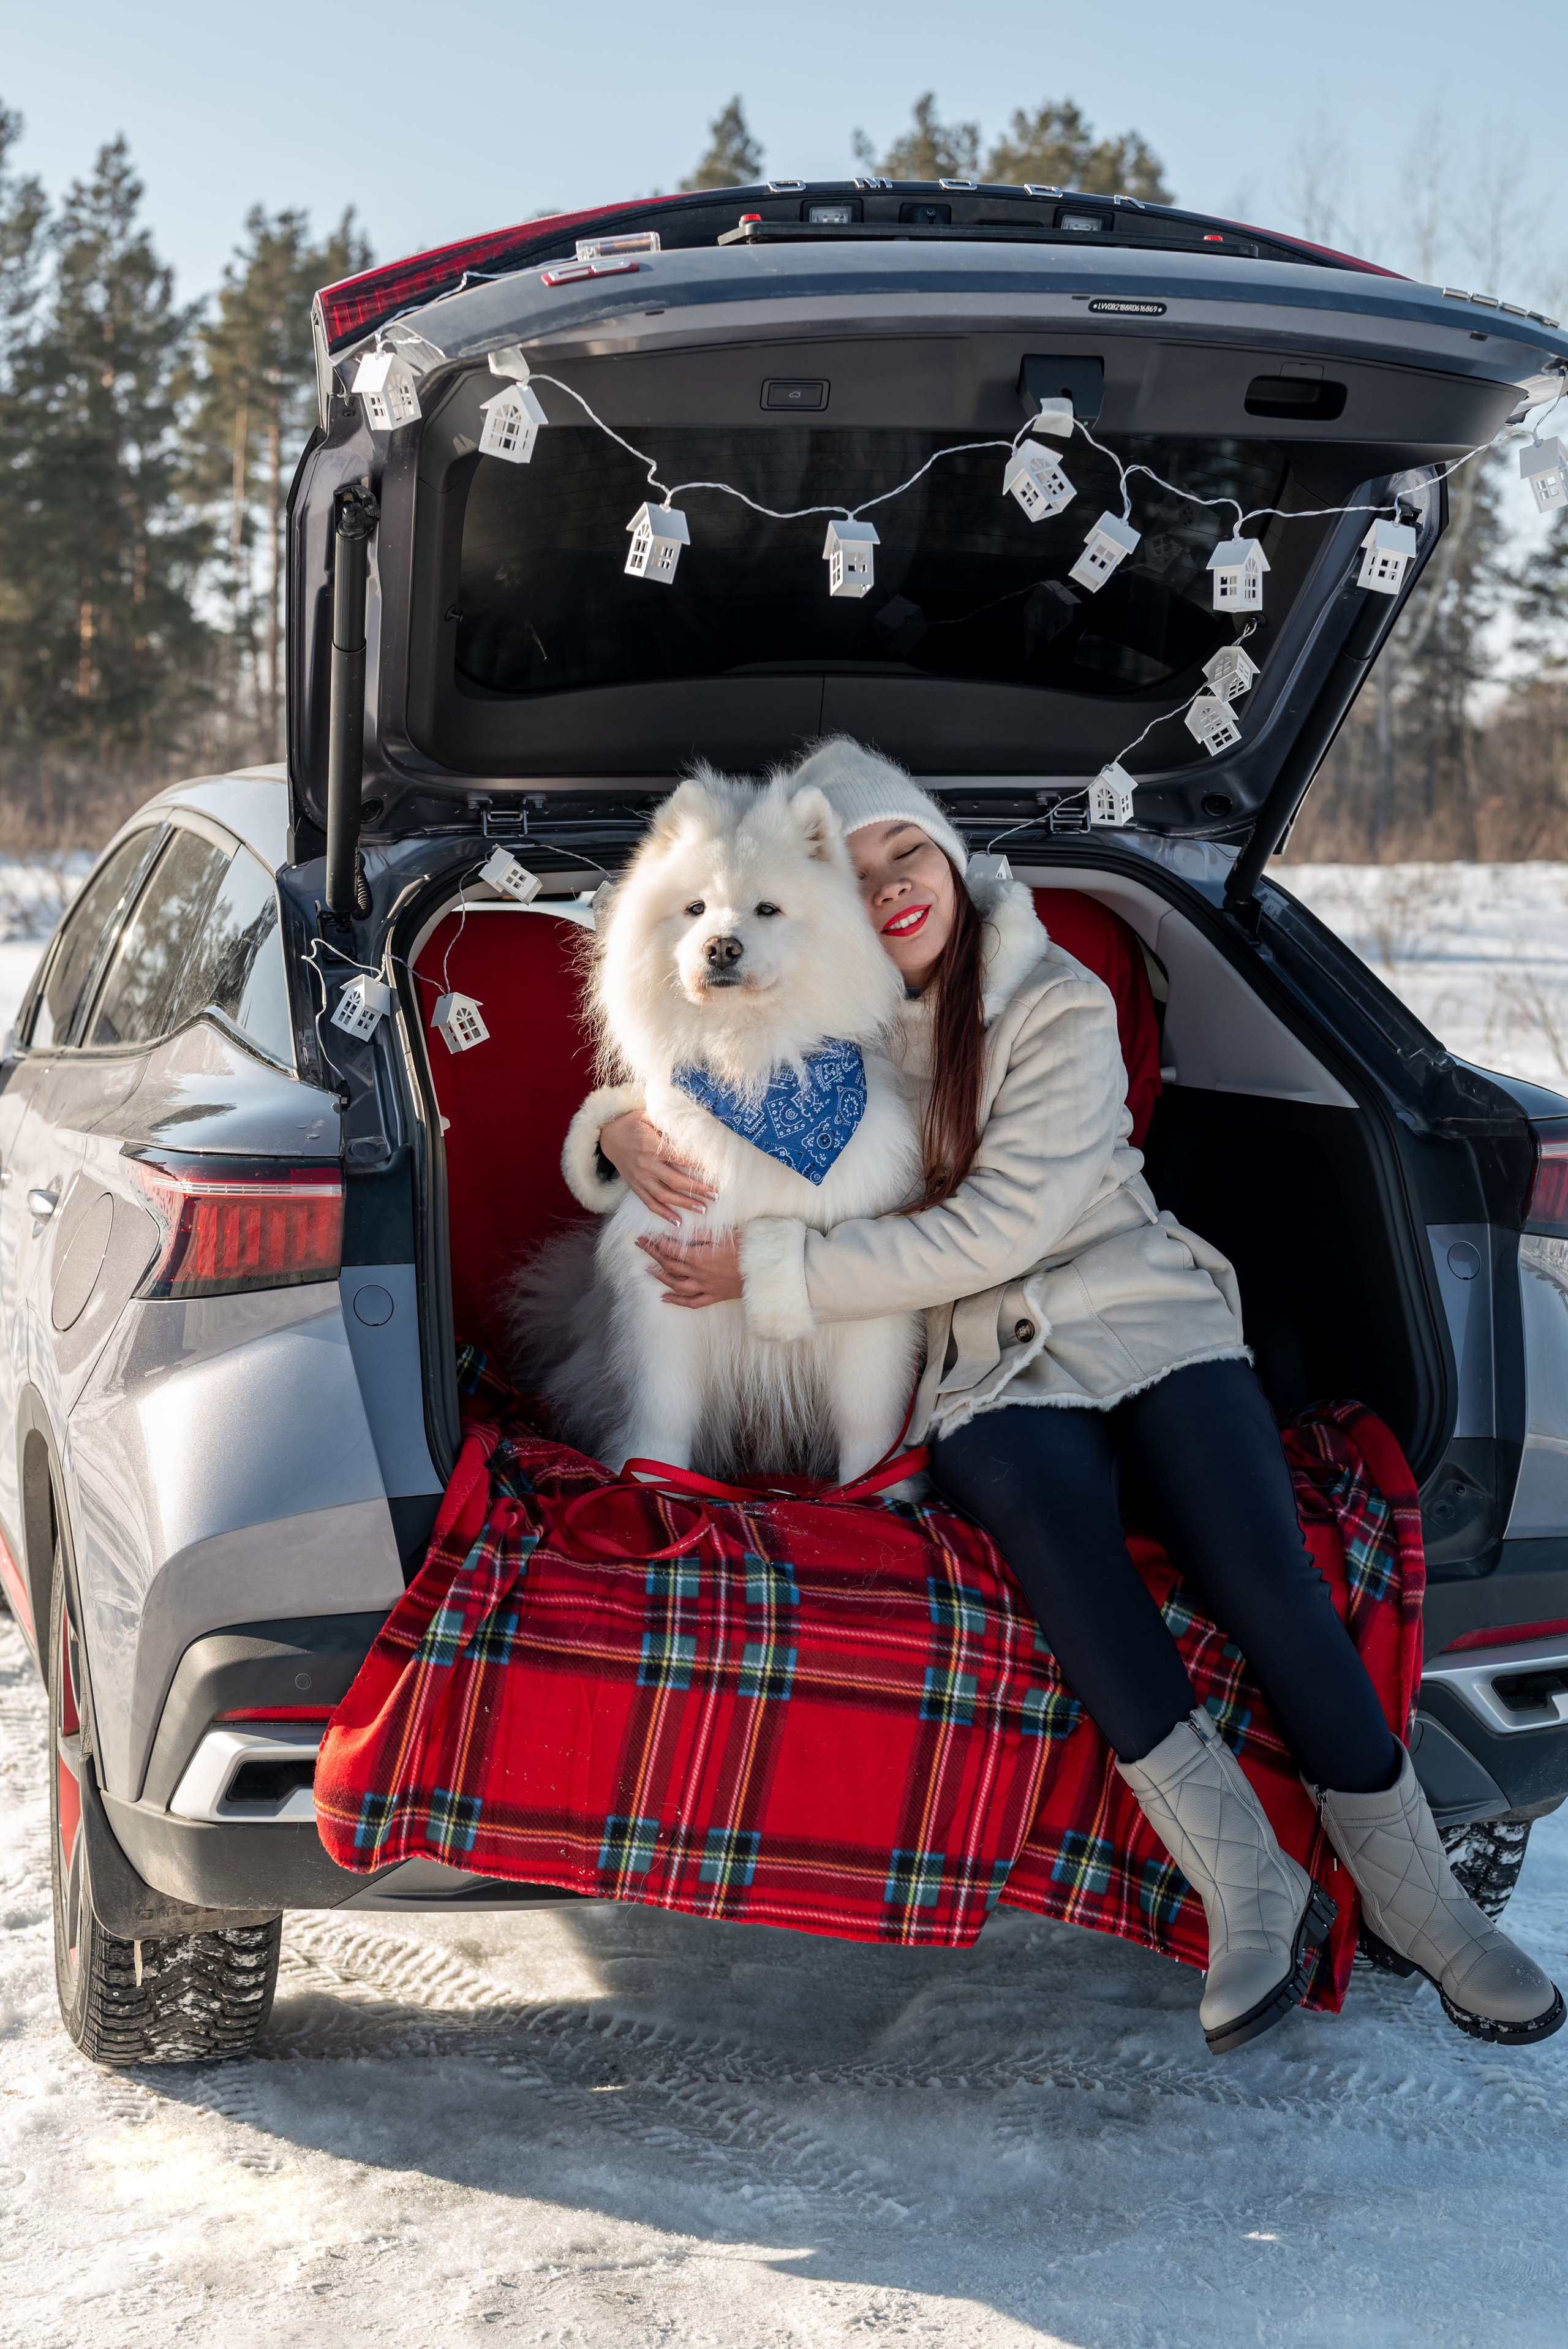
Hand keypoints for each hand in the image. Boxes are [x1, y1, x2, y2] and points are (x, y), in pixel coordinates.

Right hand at [600, 1111, 716, 1224]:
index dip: (698, 1165)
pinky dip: (663, 1214)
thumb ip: (666, 1122)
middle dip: (696, 1189)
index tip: (715, 1170)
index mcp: (651, 1146)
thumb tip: (690, 1127)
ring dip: (684, 1204)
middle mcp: (646, 1165)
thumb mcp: (647, 1116)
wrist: (607, 1136)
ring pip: (664, 1196)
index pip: (680, 1157)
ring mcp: (640, 1178)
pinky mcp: (635, 1187)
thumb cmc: (631, 1124)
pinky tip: (678, 1222)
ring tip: (703, 1210)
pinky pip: (650, 1203)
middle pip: (675, 1180)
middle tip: (715, 1195)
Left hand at [637, 1228, 742, 1307]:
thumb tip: (682, 1229)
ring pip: (675, 1284)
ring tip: (649, 1269)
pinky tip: (665, 1298)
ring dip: (660, 1276)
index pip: (670, 1249)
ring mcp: (705, 1287)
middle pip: (669, 1265)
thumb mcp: (724, 1234)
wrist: (765, 1269)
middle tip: (642, 1246)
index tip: (646, 1236)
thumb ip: (701, 1233)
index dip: (656, 1242)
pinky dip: (676, 1301)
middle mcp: (698, 1273)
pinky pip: (691, 1302)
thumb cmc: (748, 1248)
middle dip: (653, 1254)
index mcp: (699, 1256)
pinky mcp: (714, 1296)